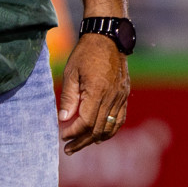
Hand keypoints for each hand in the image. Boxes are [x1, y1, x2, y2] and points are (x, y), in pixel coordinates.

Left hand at [57, 34, 128, 154]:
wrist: (107, 37)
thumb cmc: (86, 53)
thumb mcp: (71, 73)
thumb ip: (68, 97)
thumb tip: (63, 119)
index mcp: (97, 91)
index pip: (86, 122)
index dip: (74, 132)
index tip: (63, 136)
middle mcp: (112, 97)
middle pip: (98, 129)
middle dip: (82, 141)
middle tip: (69, 149)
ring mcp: (121, 96)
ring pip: (111, 127)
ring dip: (96, 138)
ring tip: (82, 143)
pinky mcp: (124, 94)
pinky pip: (120, 119)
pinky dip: (110, 130)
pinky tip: (99, 134)